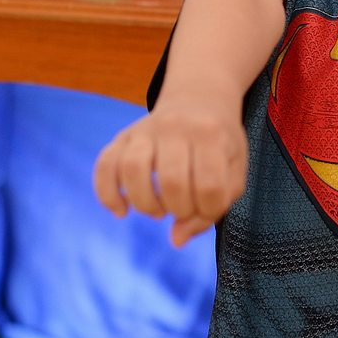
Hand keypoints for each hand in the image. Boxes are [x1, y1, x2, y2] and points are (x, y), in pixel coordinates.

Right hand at [93, 104, 247, 246]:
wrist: (199, 97)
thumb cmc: (220, 141)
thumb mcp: (233, 168)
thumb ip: (216, 206)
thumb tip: (176, 239)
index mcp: (212, 135)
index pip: (209, 187)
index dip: (207, 211)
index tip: (205, 209)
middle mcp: (177, 128)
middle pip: (172, 181)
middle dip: (178, 210)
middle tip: (181, 210)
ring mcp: (147, 129)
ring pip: (133, 169)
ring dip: (145, 203)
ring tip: (157, 210)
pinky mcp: (124, 135)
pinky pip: (104, 164)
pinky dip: (107, 194)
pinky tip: (121, 211)